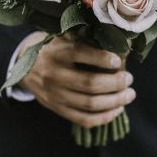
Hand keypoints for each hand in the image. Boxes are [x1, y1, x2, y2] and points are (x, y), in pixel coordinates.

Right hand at [18, 32, 135, 127]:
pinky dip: (104, 117)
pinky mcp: (57, 109)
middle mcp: (55, 74)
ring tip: (129, 94)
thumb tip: (120, 39)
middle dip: (115, 83)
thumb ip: (86, 37)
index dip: (103, 58)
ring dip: (115, 101)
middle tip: (129, 78)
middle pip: (90, 84)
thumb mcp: (64, 37)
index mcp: (58, 52)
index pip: (81, 54)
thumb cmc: (54, 49)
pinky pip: (83, 119)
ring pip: (90, 104)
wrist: (27, 68)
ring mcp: (55, 95)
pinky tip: (117, 109)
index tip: (118, 60)